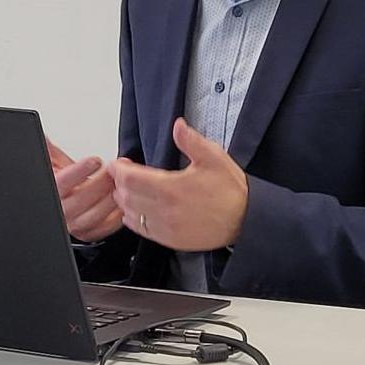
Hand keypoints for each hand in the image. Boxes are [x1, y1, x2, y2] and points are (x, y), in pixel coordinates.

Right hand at [46, 136, 123, 242]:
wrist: (63, 201)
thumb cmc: (62, 180)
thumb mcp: (54, 161)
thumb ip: (49, 148)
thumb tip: (42, 135)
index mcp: (51, 189)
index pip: (62, 181)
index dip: (80, 170)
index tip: (94, 160)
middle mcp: (61, 209)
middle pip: (82, 197)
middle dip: (102, 181)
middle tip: (115, 169)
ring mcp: (74, 223)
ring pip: (95, 213)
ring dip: (112, 196)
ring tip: (121, 183)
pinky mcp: (88, 233)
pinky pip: (105, 227)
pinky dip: (117, 215)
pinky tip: (122, 202)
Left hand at [107, 118, 248, 251]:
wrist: (245, 219)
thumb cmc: (230, 190)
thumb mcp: (213, 157)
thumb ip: (191, 140)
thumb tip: (177, 125)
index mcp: (172, 187)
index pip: (131, 179)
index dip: (120, 170)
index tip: (119, 164)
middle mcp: (165, 210)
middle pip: (126, 196)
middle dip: (120, 184)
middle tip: (122, 174)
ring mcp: (167, 227)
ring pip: (131, 214)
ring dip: (125, 202)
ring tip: (128, 191)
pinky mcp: (171, 240)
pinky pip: (142, 230)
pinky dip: (134, 219)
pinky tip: (137, 211)